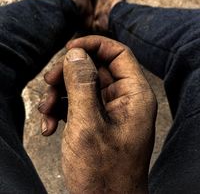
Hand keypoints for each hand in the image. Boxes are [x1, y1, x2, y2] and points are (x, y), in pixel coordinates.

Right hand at [61, 36, 156, 192]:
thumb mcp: (88, 124)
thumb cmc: (103, 173)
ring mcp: (110, 110)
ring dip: (60, 94)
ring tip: (46, 112)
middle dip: (69, 73)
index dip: (94, 45)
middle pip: (95, 68)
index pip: (118, 53)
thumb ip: (82, 84)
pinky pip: (77, 103)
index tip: (69, 49)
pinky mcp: (97, 121)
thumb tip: (76, 53)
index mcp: (135, 95)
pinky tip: (49, 126)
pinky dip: (61, 110)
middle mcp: (125, 99)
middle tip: (48, 82)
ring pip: (82, 85)